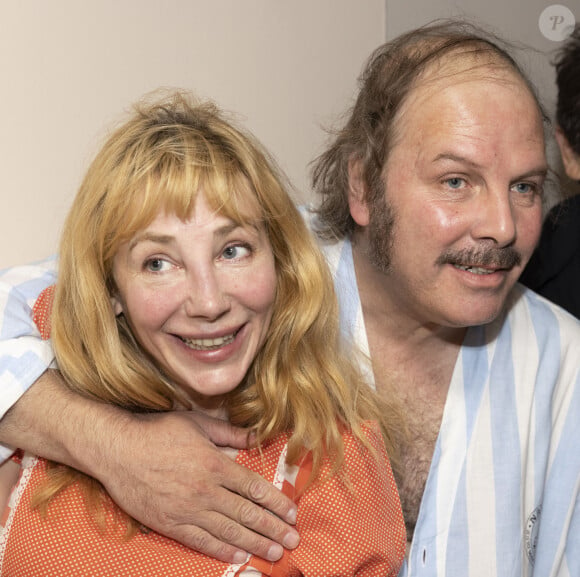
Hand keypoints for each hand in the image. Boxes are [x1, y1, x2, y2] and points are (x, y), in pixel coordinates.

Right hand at [88, 409, 299, 562]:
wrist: (118, 450)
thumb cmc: (159, 432)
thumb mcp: (198, 423)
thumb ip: (230, 433)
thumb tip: (257, 436)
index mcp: (216, 464)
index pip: (255, 488)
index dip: (277, 503)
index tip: (293, 513)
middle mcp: (206, 491)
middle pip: (247, 514)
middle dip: (273, 529)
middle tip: (293, 541)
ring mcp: (188, 510)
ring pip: (229, 532)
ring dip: (255, 544)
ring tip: (275, 553)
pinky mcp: (170, 524)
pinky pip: (201, 541)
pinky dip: (222, 551)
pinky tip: (239, 557)